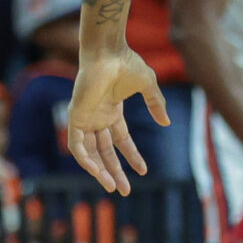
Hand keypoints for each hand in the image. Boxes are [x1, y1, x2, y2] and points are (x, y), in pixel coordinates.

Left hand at [66, 45, 168, 195]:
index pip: (120, 141)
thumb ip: (157, 105)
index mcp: (112, 111)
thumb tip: (167, 123)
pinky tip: (96, 171)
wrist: (109, 52)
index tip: (143, 171)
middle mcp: (97, 117)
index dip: (131, 156)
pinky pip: (76, 145)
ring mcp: (85, 118)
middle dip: (115, 171)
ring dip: (100, 171)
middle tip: (124, 191)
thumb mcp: (148, 87)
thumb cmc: (127, 64)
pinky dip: (85, 159)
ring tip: (112, 186)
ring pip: (90, 152)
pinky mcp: (75, 117)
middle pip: (105, 152)